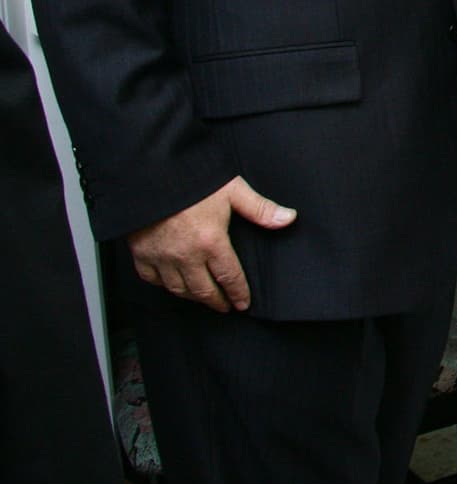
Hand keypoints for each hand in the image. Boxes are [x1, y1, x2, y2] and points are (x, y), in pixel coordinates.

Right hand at [126, 175, 296, 312]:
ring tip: (204, 298)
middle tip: (225, 307)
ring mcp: (161, 257)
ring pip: (178, 289)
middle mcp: (186, 256)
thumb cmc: (192, 180)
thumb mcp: (232, 190)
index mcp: (211, 242)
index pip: (229, 276)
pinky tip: (173, 285)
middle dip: (217, 301)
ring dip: (193, 297)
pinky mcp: (141, 254)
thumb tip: (288, 218)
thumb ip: (260, 208)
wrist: (151, 176)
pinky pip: (152, 280)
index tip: (243, 303)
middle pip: (204, 290)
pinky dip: (164, 286)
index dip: (238, 293)